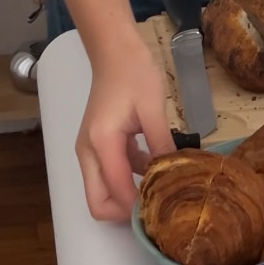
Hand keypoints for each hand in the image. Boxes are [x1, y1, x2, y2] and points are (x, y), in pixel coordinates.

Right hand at [76, 35, 174, 221]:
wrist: (114, 52)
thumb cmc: (134, 74)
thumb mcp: (154, 109)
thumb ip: (162, 145)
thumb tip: (174, 175)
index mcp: (101, 143)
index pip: (116, 192)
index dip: (138, 206)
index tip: (164, 208)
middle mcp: (88, 152)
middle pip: (98, 203)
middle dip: (125, 211)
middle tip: (158, 205)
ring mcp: (90, 151)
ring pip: (102, 192)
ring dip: (128, 195)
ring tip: (162, 189)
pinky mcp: (97, 146)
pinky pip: (110, 175)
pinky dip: (129, 178)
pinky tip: (155, 165)